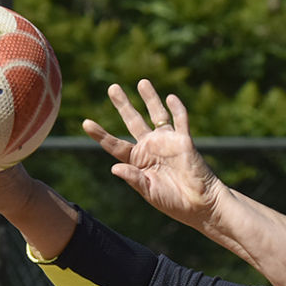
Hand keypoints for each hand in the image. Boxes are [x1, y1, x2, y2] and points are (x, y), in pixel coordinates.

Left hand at [82, 79, 227, 232]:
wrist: (199, 204)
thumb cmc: (173, 202)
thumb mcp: (149, 192)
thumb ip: (133, 178)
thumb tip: (114, 168)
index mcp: (137, 161)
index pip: (115, 144)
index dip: (101, 134)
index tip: (86, 123)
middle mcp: (150, 147)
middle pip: (133, 121)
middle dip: (123, 104)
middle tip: (112, 88)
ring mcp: (167, 142)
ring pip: (156, 114)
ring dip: (149, 98)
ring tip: (141, 82)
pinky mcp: (184, 140)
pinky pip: (180, 120)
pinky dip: (176, 108)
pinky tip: (170, 97)